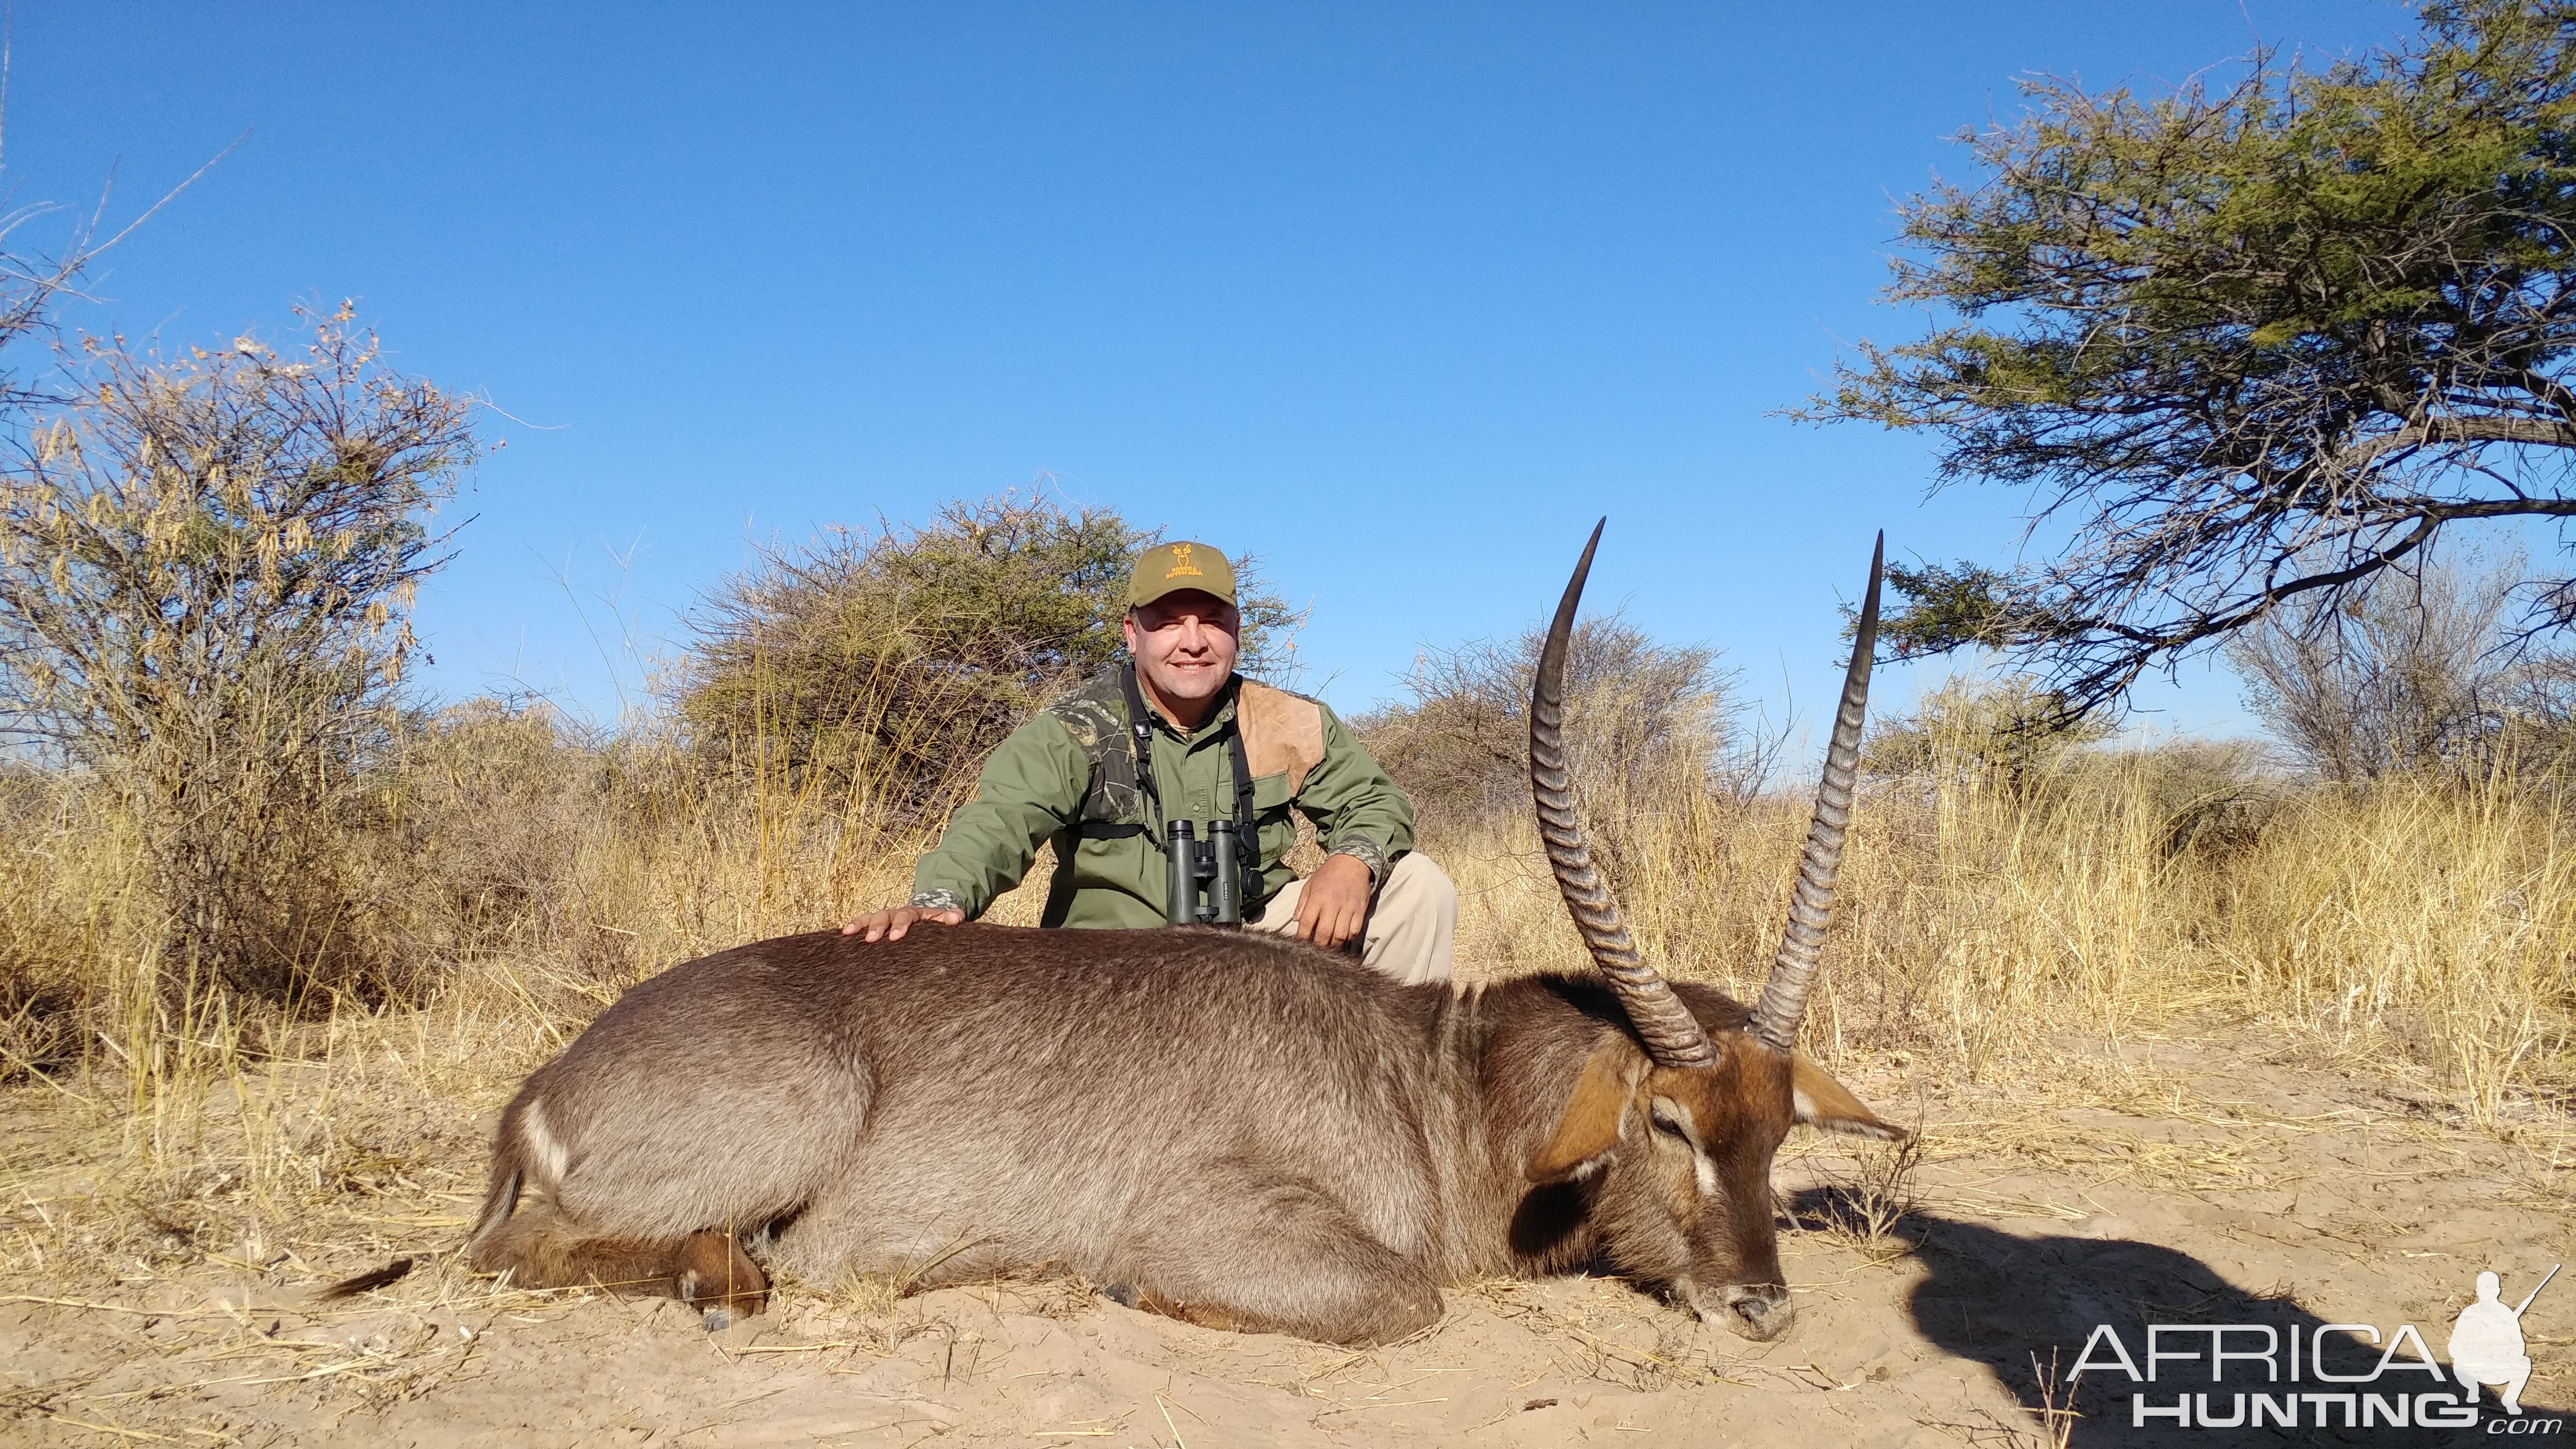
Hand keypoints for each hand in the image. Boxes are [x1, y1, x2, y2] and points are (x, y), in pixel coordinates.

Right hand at [839, 906, 965, 941]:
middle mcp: (896, 913)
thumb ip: (950, 918)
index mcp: (914, 912)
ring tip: (849, 933)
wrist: (926, 917)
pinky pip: (862, 923)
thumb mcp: (945, 919)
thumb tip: (956, 918)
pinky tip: (843, 934)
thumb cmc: (935, 923)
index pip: (907, 916)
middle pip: (885, 915)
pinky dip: (854, 926)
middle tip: (872, 939)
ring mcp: (885, 918)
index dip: (901, 926)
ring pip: (871, 917)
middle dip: (878, 926)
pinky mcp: (876, 925)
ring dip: (861, 924)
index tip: (896, 937)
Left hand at [1293, 853, 1372, 949]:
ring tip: (1328, 944)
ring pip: (1340, 936)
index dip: (1302, 937)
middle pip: (1324, 933)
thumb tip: (1296, 921)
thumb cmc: (1329, 874)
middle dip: (1318, 945)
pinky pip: (1354, 931)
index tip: (1300, 944)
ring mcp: (1348, 908)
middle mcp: (1332, 904)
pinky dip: (1347, 938)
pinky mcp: (1360, 911)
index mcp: (1317, 897)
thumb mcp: (1310, 885)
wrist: (1352, 862)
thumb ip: (1302, 904)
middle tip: (1315, 949)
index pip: (1307, 922)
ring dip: (1333, 944)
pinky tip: (1342, 936)